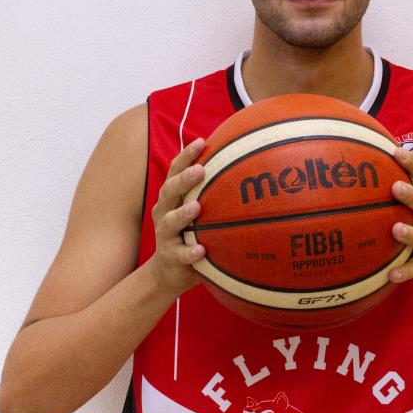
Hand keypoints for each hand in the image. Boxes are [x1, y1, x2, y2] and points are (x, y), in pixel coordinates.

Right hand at [149, 137, 206, 293]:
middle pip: (169, 190)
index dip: (186, 156)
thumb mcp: (198, 210)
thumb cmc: (190, 232)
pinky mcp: (170, 256)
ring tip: (197, 207)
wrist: (169, 270)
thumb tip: (247, 167)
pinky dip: (190, 252)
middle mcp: (164, 211)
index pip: (176, 170)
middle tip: (200, 170)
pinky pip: (180, 254)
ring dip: (182, 214)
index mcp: (172, 197)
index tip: (201, 142)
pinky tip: (202, 251)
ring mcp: (165, 234)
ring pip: (170, 221)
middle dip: (184, 179)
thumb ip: (214, 193)